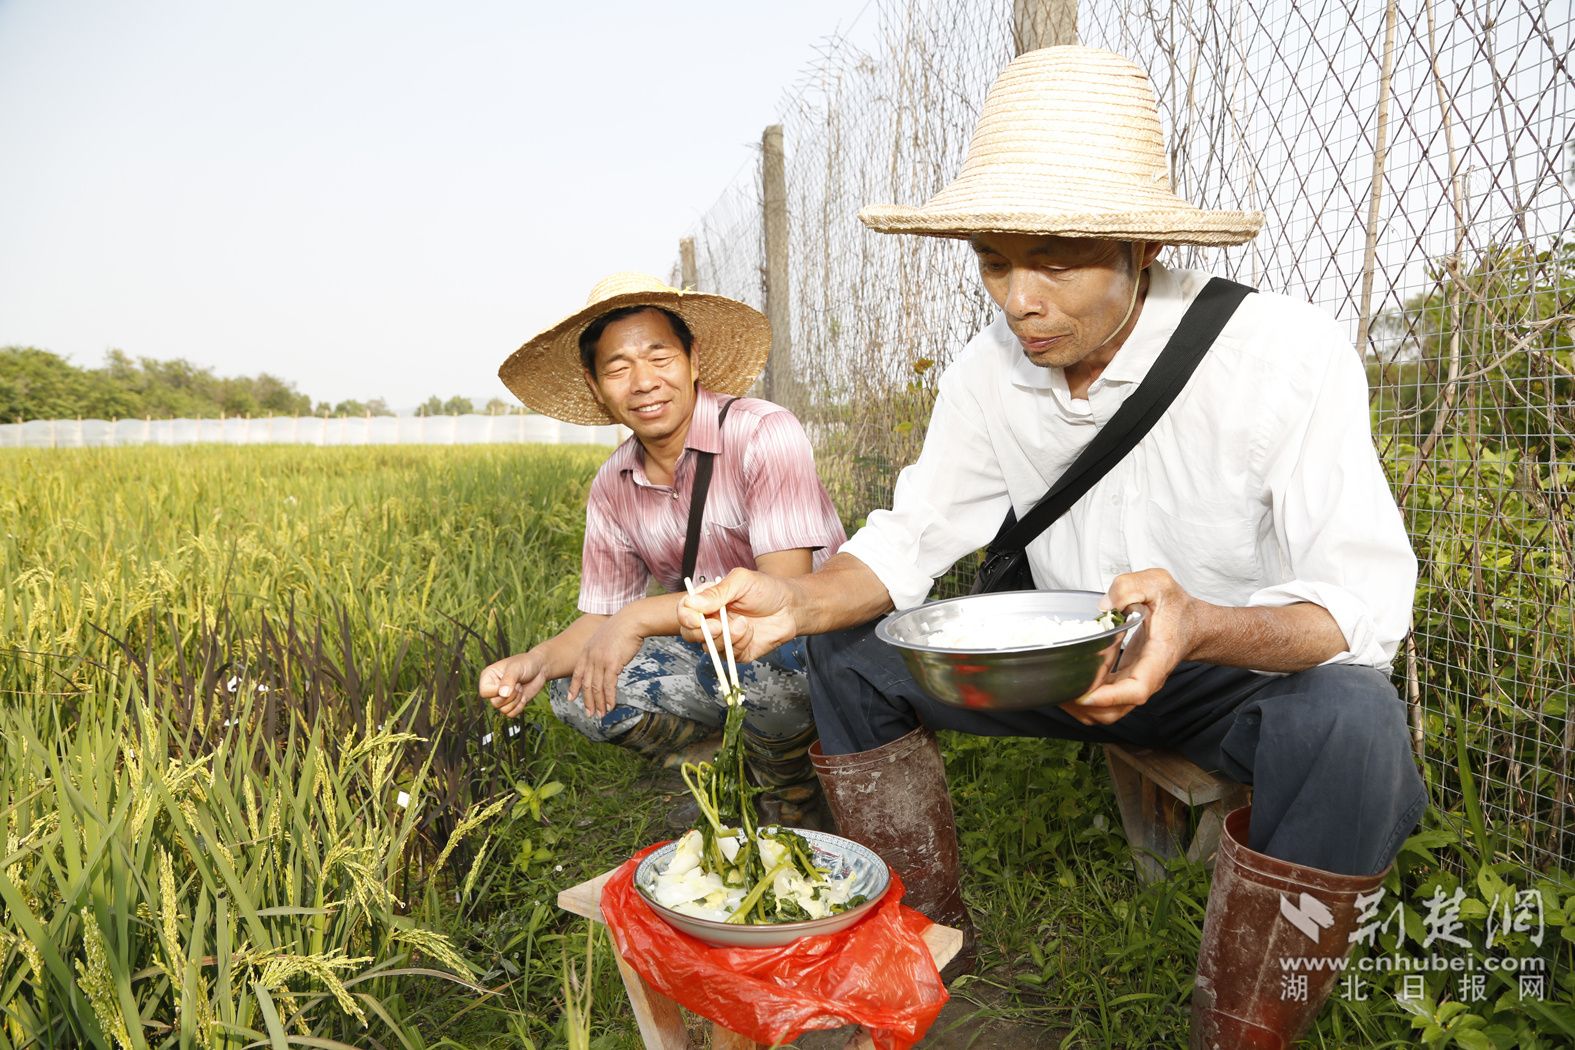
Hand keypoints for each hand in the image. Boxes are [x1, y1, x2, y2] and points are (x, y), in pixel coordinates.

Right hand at [479, 650, 548, 718]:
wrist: (540, 668)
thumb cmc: (526, 663)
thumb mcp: (516, 668)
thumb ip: (508, 680)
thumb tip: (503, 694)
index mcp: (488, 677)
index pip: (484, 692)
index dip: (497, 691)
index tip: (510, 682)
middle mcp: (492, 688)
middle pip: (495, 703)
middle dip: (511, 696)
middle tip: (518, 684)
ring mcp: (501, 697)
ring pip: (503, 710)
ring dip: (516, 700)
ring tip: (520, 688)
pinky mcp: (511, 704)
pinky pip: (511, 714)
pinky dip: (520, 707)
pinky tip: (523, 696)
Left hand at [568, 614, 644, 718]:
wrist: (631, 620)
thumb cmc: (623, 628)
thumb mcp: (605, 639)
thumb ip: (602, 651)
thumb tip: (607, 664)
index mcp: (587, 650)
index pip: (577, 673)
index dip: (574, 687)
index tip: (571, 699)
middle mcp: (591, 657)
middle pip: (586, 684)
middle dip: (587, 701)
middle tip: (589, 713)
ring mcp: (600, 660)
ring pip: (597, 687)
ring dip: (599, 703)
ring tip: (601, 714)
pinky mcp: (612, 664)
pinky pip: (609, 686)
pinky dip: (609, 698)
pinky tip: (610, 706)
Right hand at [677, 568, 797, 663]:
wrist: (791, 607)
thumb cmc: (766, 589)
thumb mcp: (741, 582)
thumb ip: (717, 592)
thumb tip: (692, 603)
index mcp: (707, 601)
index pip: (684, 611)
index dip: (685, 617)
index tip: (696, 618)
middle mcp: (711, 620)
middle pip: (689, 634)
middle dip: (702, 632)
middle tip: (718, 625)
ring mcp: (724, 637)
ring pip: (709, 648)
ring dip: (726, 637)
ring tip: (744, 623)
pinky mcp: (737, 652)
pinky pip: (729, 656)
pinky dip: (739, 644)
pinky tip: (751, 632)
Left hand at [1062, 568, 1198, 726]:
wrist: (1190, 622)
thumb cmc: (1176, 606)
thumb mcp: (1158, 584)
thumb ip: (1131, 587)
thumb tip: (1105, 605)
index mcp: (1158, 658)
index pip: (1137, 690)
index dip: (1110, 697)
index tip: (1086, 695)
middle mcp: (1147, 678)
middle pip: (1116, 710)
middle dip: (1085, 707)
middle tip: (1059, 690)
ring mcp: (1135, 682)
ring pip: (1108, 711)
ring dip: (1082, 707)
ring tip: (1059, 689)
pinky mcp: (1125, 680)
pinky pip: (1104, 700)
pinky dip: (1085, 696)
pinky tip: (1070, 679)